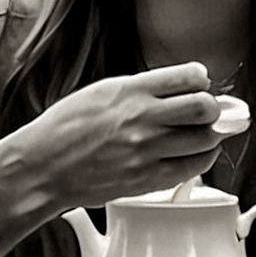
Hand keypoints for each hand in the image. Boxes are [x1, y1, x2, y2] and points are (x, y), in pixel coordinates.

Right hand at [23, 62, 223, 209]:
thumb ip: (143, 89)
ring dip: (210, 135)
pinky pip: (192, 168)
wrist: (43, 167)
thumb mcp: (102, 92)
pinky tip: (192, 155)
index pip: (189, 77)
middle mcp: (142, 118)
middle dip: (212, 108)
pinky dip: (201, 159)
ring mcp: (146, 151)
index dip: (202, 80)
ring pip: (205, 139)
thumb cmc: (67, 128)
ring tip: (200, 135)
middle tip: (206, 112)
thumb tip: (184, 86)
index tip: (200, 85)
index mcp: (130, 90)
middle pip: (205, 108)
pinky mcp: (147, 179)